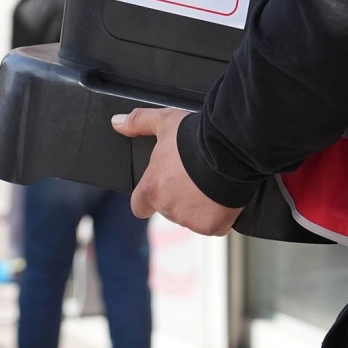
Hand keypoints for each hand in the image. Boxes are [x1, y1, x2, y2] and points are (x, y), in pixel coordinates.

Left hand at [112, 107, 243, 236]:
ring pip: (193, 217)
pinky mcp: (212, 225)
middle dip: (181, 196)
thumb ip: (139, 122)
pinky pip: (215, 224)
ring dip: (200, 205)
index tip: (161, 187)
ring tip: (212, 181)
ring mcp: (190, 220)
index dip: (149, 197)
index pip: (139, 205)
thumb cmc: (196, 137)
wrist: (230, 149)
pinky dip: (220, 213)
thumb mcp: (166, 122)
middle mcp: (168, 208)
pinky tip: (226, 194)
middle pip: (170, 208)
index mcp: (152, 188)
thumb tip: (117, 123)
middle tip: (195, 176)